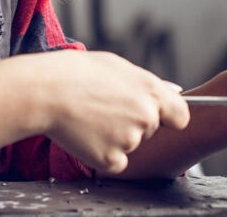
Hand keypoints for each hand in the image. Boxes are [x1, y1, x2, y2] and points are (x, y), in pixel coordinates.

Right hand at [28, 50, 189, 174]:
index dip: (169, 117)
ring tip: (90, 116)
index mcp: (151, 91)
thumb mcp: (117, 66)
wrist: (45, 91)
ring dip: (115, 137)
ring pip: (131, 145)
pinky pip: (115, 161)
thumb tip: (174, 91)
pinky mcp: (111, 159)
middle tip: (104, 108)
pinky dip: (103, 154)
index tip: (157, 116)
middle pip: (150, 129)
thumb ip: (148, 82)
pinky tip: (86, 134)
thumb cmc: (76, 73)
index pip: (181, 116)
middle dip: (133, 122)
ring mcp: (130, 140)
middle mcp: (146, 117)